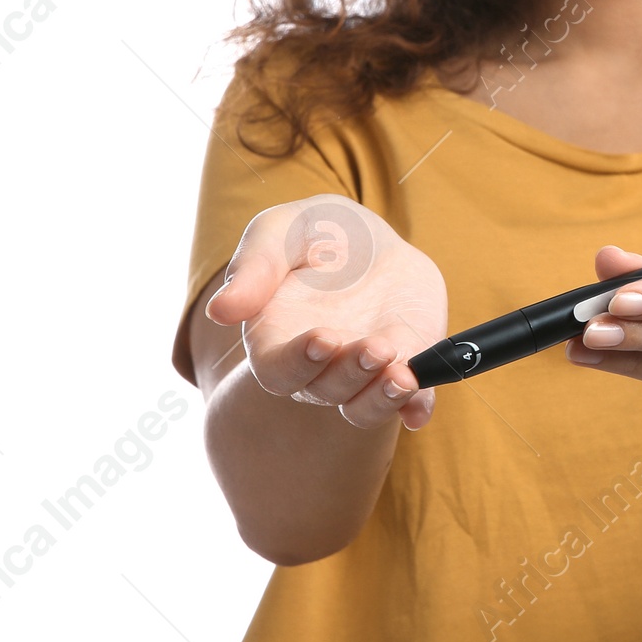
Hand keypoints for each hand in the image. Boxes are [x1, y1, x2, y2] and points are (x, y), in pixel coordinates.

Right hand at [205, 194, 446, 429]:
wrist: (369, 238)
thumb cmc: (311, 233)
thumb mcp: (280, 232)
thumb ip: (252, 268)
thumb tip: (220, 311)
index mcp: (277, 340)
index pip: (278, 371)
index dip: (299, 362)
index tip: (323, 339)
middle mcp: (320, 366)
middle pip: (327, 390)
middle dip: (351, 373)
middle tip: (375, 349)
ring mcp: (364, 370)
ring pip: (366, 404)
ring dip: (383, 399)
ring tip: (404, 378)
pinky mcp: (405, 363)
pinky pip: (411, 400)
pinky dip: (416, 407)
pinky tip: (421, 409)